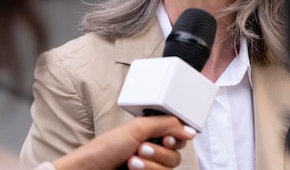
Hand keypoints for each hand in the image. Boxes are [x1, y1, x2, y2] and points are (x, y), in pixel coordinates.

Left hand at [51, 115, 195, 169]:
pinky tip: (133, 169)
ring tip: (132, 162)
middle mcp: (151, 150)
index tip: (168, 139)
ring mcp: (148, 167)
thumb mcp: (136, 129)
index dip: (177, 137)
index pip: (177, 134)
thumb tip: (188, 130)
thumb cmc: (102, 150)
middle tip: (141, 148)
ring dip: (151, 164)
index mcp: (150, 132)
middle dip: (159, 153)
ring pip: (169, 168)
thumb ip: (165, 125)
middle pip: (176, 153)